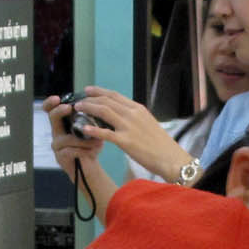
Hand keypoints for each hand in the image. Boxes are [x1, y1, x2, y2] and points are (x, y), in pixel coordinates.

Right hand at [42, 94, 102, 181]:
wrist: (89, 166)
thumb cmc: (89, 146)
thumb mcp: (92, 131)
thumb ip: (92, 120)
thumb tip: (100, 108)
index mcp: (63, 123)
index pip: (51, 110)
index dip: (50, 103)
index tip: (57, 98)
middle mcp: (57, 132)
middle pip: (53, 117)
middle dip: (60, 111)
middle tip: (69, 108)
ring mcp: (57, 145)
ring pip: (66, 138)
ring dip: (84, 140)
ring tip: (98, 141)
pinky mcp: (60, 157)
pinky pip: (71, 151)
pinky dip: (84, 150)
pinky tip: (93, 151)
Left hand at [53, 86, 191, 181]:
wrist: (171, 158)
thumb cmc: (161, 145)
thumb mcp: (148, 124)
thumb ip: (135, 118)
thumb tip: (123, 117)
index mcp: (138, 109)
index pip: (115, 95)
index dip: (99, 91)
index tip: (88, 90)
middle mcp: (132, 114)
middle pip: (106, 100)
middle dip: (89, 98)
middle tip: (78, 100)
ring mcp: (128, 127)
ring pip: (103, 111)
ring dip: (88, 108)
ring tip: (78, 109)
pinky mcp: (126, 141)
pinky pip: (105, 133)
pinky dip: (93, 129)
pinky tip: (83, 128)